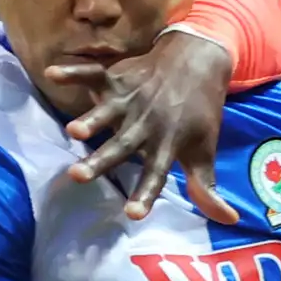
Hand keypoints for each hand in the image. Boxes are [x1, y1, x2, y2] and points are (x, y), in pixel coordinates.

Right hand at [62, 28, 241, 223]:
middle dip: (101, 160)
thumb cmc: (199, 112)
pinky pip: (94, 73)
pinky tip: (52, 73)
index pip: (156, 174)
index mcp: (167, 144)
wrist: (198, 59)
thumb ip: (205, 186)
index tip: (132, 215)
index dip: (145, 194)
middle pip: (122, 146)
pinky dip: (74, 72)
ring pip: (107, 111)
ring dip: (90, 119)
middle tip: (77, 176)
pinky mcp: (118, 78)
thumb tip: (228, 221)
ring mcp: (130, 99)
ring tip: (73, 131)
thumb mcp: (205, 149)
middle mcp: (147, 124)